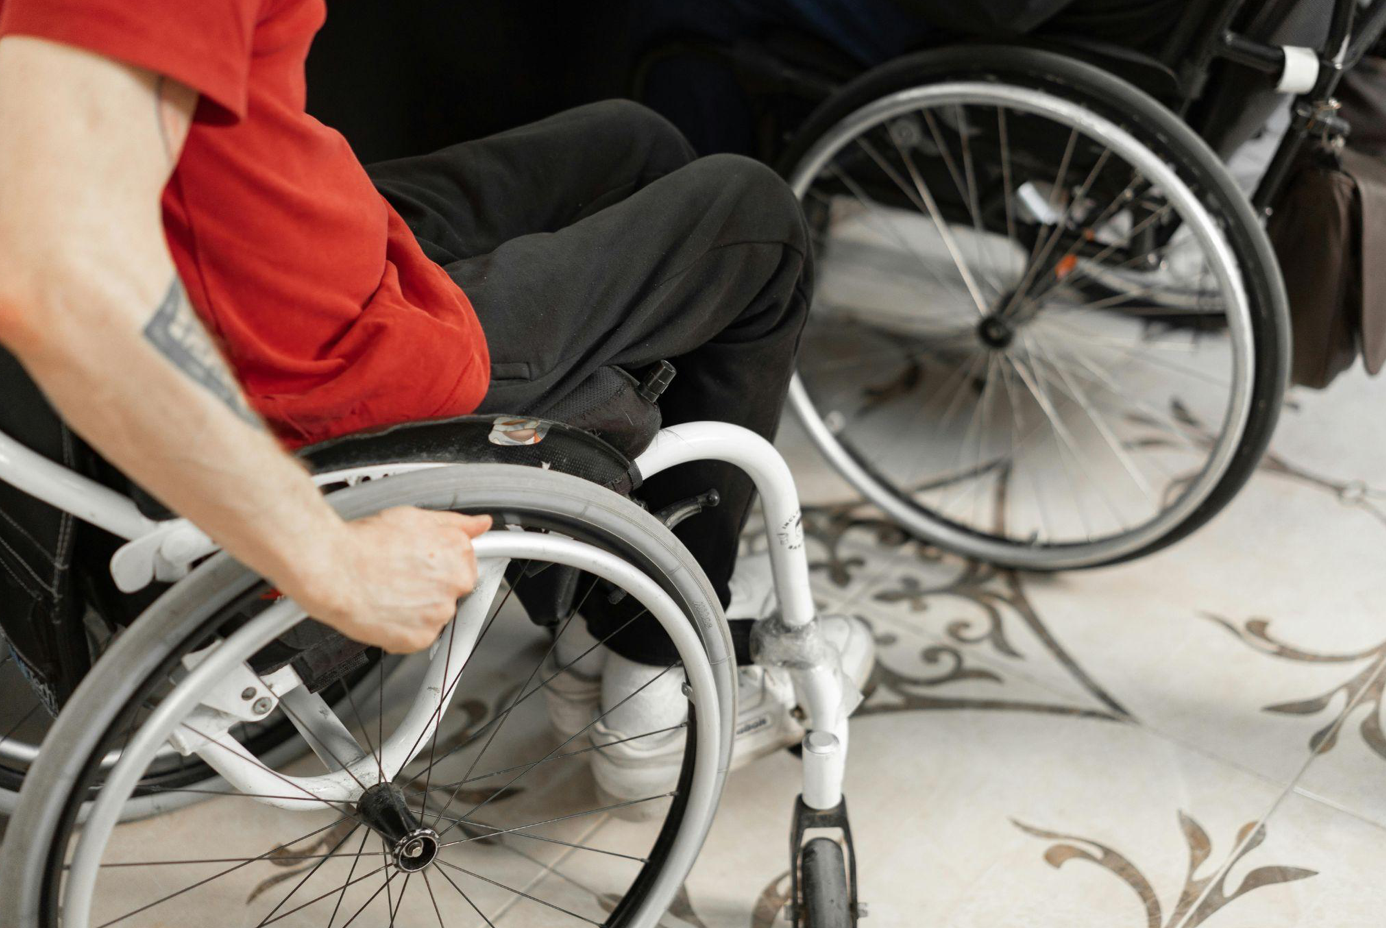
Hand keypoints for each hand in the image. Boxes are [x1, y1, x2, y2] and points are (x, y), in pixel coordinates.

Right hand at [295, 507, 492, 652]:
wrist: (333, 569)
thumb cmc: (365, 543)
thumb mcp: (414, 517)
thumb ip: (455, 523)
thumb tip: (480, 524)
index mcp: (458, 553)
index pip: (465, 565)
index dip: (439, 565)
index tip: (422, 566)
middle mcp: (454, 584)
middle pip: (452, 591)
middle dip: (431, 587)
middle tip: (400, 577)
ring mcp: (438, 613)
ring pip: (434, 614)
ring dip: (417, 608)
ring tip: (388, 591)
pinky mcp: (420, 638)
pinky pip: (418, 636)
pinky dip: (403, 628)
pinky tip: (385, 609)